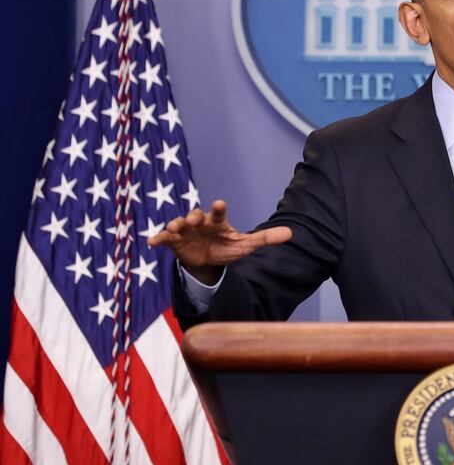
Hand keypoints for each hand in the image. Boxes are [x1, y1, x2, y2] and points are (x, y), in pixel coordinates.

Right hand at [147, 200, 291, 283]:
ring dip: (175, 225)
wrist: (207, 260)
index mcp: (217, 222)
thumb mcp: (245, 245)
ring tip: (175, 228)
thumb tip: (291, 233)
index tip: (218, 204)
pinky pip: (164, 238)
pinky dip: (158, 238)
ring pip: (178, 224)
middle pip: (195, 215)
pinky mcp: (174, 241)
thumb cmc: (226, 247)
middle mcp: (200, 223)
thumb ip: (265, 238)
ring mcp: (185, 231)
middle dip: (193, 216)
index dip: (217, 209)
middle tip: (193, 220)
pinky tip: (152, 242)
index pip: (218, 213)